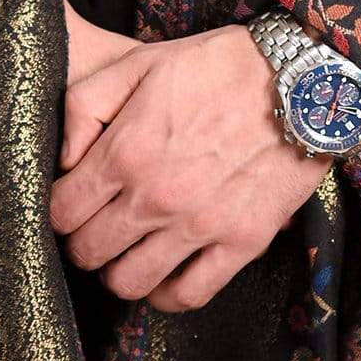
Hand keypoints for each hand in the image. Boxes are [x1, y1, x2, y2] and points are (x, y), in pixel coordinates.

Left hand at [50, 6, 329, 310]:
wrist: (300, 79)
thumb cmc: (217, 67)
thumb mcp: (137, 64)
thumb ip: (85, 106)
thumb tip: (64, 159)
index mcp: (125, 152)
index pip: (61, 213)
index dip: (60, 212)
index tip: (74, 206)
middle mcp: (156, 197)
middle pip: (89, 253)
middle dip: (85, 244)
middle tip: (100, 230)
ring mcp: (200, 225)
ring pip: (130, 283)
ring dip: (121, 273)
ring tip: (131, 254)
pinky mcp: (241, 242)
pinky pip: (190, 295)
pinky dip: (168, 296)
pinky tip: (166, 277)